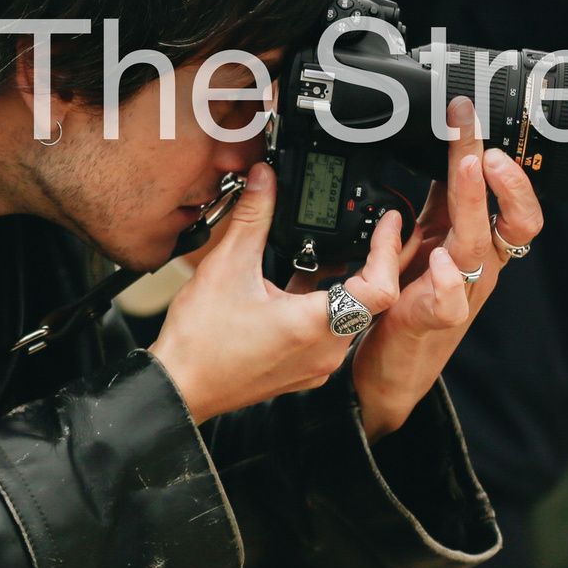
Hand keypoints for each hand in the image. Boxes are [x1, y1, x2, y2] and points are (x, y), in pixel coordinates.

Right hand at [148, 102, 541, 436]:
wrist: (179, 387)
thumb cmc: (200, 342)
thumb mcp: (226, 266)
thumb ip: (253, 217)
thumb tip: (265, 180)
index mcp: (316, 326)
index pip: (380, 287)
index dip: (388, 249)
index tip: (387, 224)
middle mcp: (326, 351)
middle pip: (370, 300)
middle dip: (370, 261)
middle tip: (369, 229)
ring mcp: (316, 365)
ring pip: (349, 315)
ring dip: (344, 282)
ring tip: (330, 249)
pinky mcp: (302, 371)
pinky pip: (329, 332)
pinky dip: (325, 303)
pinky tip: (300, 283)